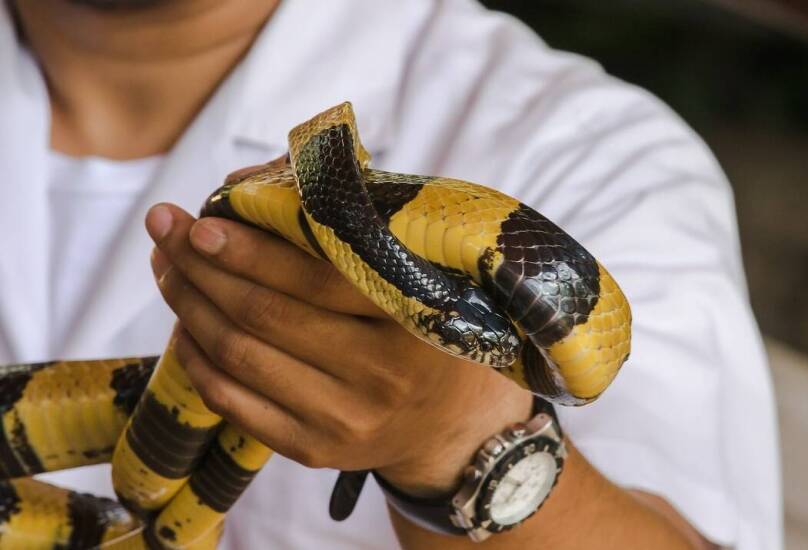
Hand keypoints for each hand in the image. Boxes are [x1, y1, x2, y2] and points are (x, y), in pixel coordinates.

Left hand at [145, 203, 531, 494]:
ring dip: (189, 306)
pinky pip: (235, 402)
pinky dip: (198, 358)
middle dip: (200, 267)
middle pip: (264, 316)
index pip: (314, 280)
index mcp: (410, 318)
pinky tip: (185, 324)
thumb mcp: (412, 265)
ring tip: (166, 267)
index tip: (201, 220)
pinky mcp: (315, 451)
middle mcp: (379, 375)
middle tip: (163, 228)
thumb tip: (242, 186)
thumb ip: (344, 219)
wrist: (451, 420)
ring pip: (239, 357)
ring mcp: (344, 419)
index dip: (250, 250)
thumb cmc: (425, 321)